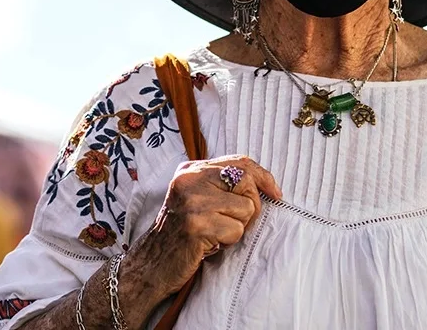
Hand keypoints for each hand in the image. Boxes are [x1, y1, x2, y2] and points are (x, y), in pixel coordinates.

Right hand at [128, 155, 281, 295]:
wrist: (150, 264)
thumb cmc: (182, 233)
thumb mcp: (196, 198)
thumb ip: (221, 184)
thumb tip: (263, 183)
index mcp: (190, 170)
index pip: (240, 162)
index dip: (263, 176)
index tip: (276, 193)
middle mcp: (189, 180)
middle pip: (247, 183)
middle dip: (251, 207)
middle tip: (234, 223)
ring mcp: (192, 201)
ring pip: (246, 208)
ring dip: (237, 227)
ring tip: (215, 233)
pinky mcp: (197, 225)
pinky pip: (236, 230)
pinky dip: (229, 242)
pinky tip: (210, 244)